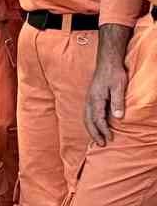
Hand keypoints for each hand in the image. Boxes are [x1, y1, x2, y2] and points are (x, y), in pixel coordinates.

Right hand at [85, 28, 133, 145]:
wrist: (108, 61)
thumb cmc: (114, 73)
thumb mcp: (119, 87)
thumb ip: (117, 102)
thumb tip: (118, 118)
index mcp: (95, 99)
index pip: (98, 119)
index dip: (104, 130)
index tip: (110, 139)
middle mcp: (90, 100)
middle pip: (88, 120)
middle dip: (94, 133)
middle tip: (101, 144)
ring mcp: (89, 98)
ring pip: (86, 117)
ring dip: (91, 129)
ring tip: (98, 138)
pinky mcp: (92, 96)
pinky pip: (88, 113)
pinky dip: (90, 122)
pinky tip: (96, 124)